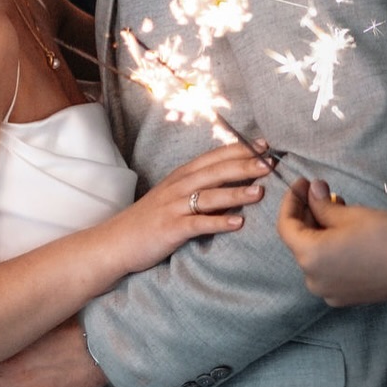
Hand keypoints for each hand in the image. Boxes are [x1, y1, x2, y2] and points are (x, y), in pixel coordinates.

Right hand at [104, 143, 270, 273]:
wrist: (116, 241)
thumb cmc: (149, 219)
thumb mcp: (173, 196)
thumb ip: (199, 188)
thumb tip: (233, 185)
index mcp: (181, 176)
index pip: (214, 157)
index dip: (239, 150)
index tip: (264, 145)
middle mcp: (178, 187)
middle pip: (215, 172)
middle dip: (244, 166)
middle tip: (271, 163)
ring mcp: (173, 207)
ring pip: (209, 196)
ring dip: (235, 193)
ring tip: (260, 192)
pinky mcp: (170, 229)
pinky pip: (197, 224)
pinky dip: (218, 223)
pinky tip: (238, 224)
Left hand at [275, 177, 386, 306]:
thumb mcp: (350, 214)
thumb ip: (323, 203)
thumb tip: (313, 191)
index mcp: (310, 257)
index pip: (286, 225)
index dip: (291, 200)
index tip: (302, 184)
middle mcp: (313, 279)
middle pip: (299, 241)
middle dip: (306, 214)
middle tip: (319, 191)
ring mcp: (328, 291)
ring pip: (313, 255)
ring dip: (318, 230)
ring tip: (335, 207)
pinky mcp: (343, 296)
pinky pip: (327, 269)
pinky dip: (329, 249)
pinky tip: (342, 232)